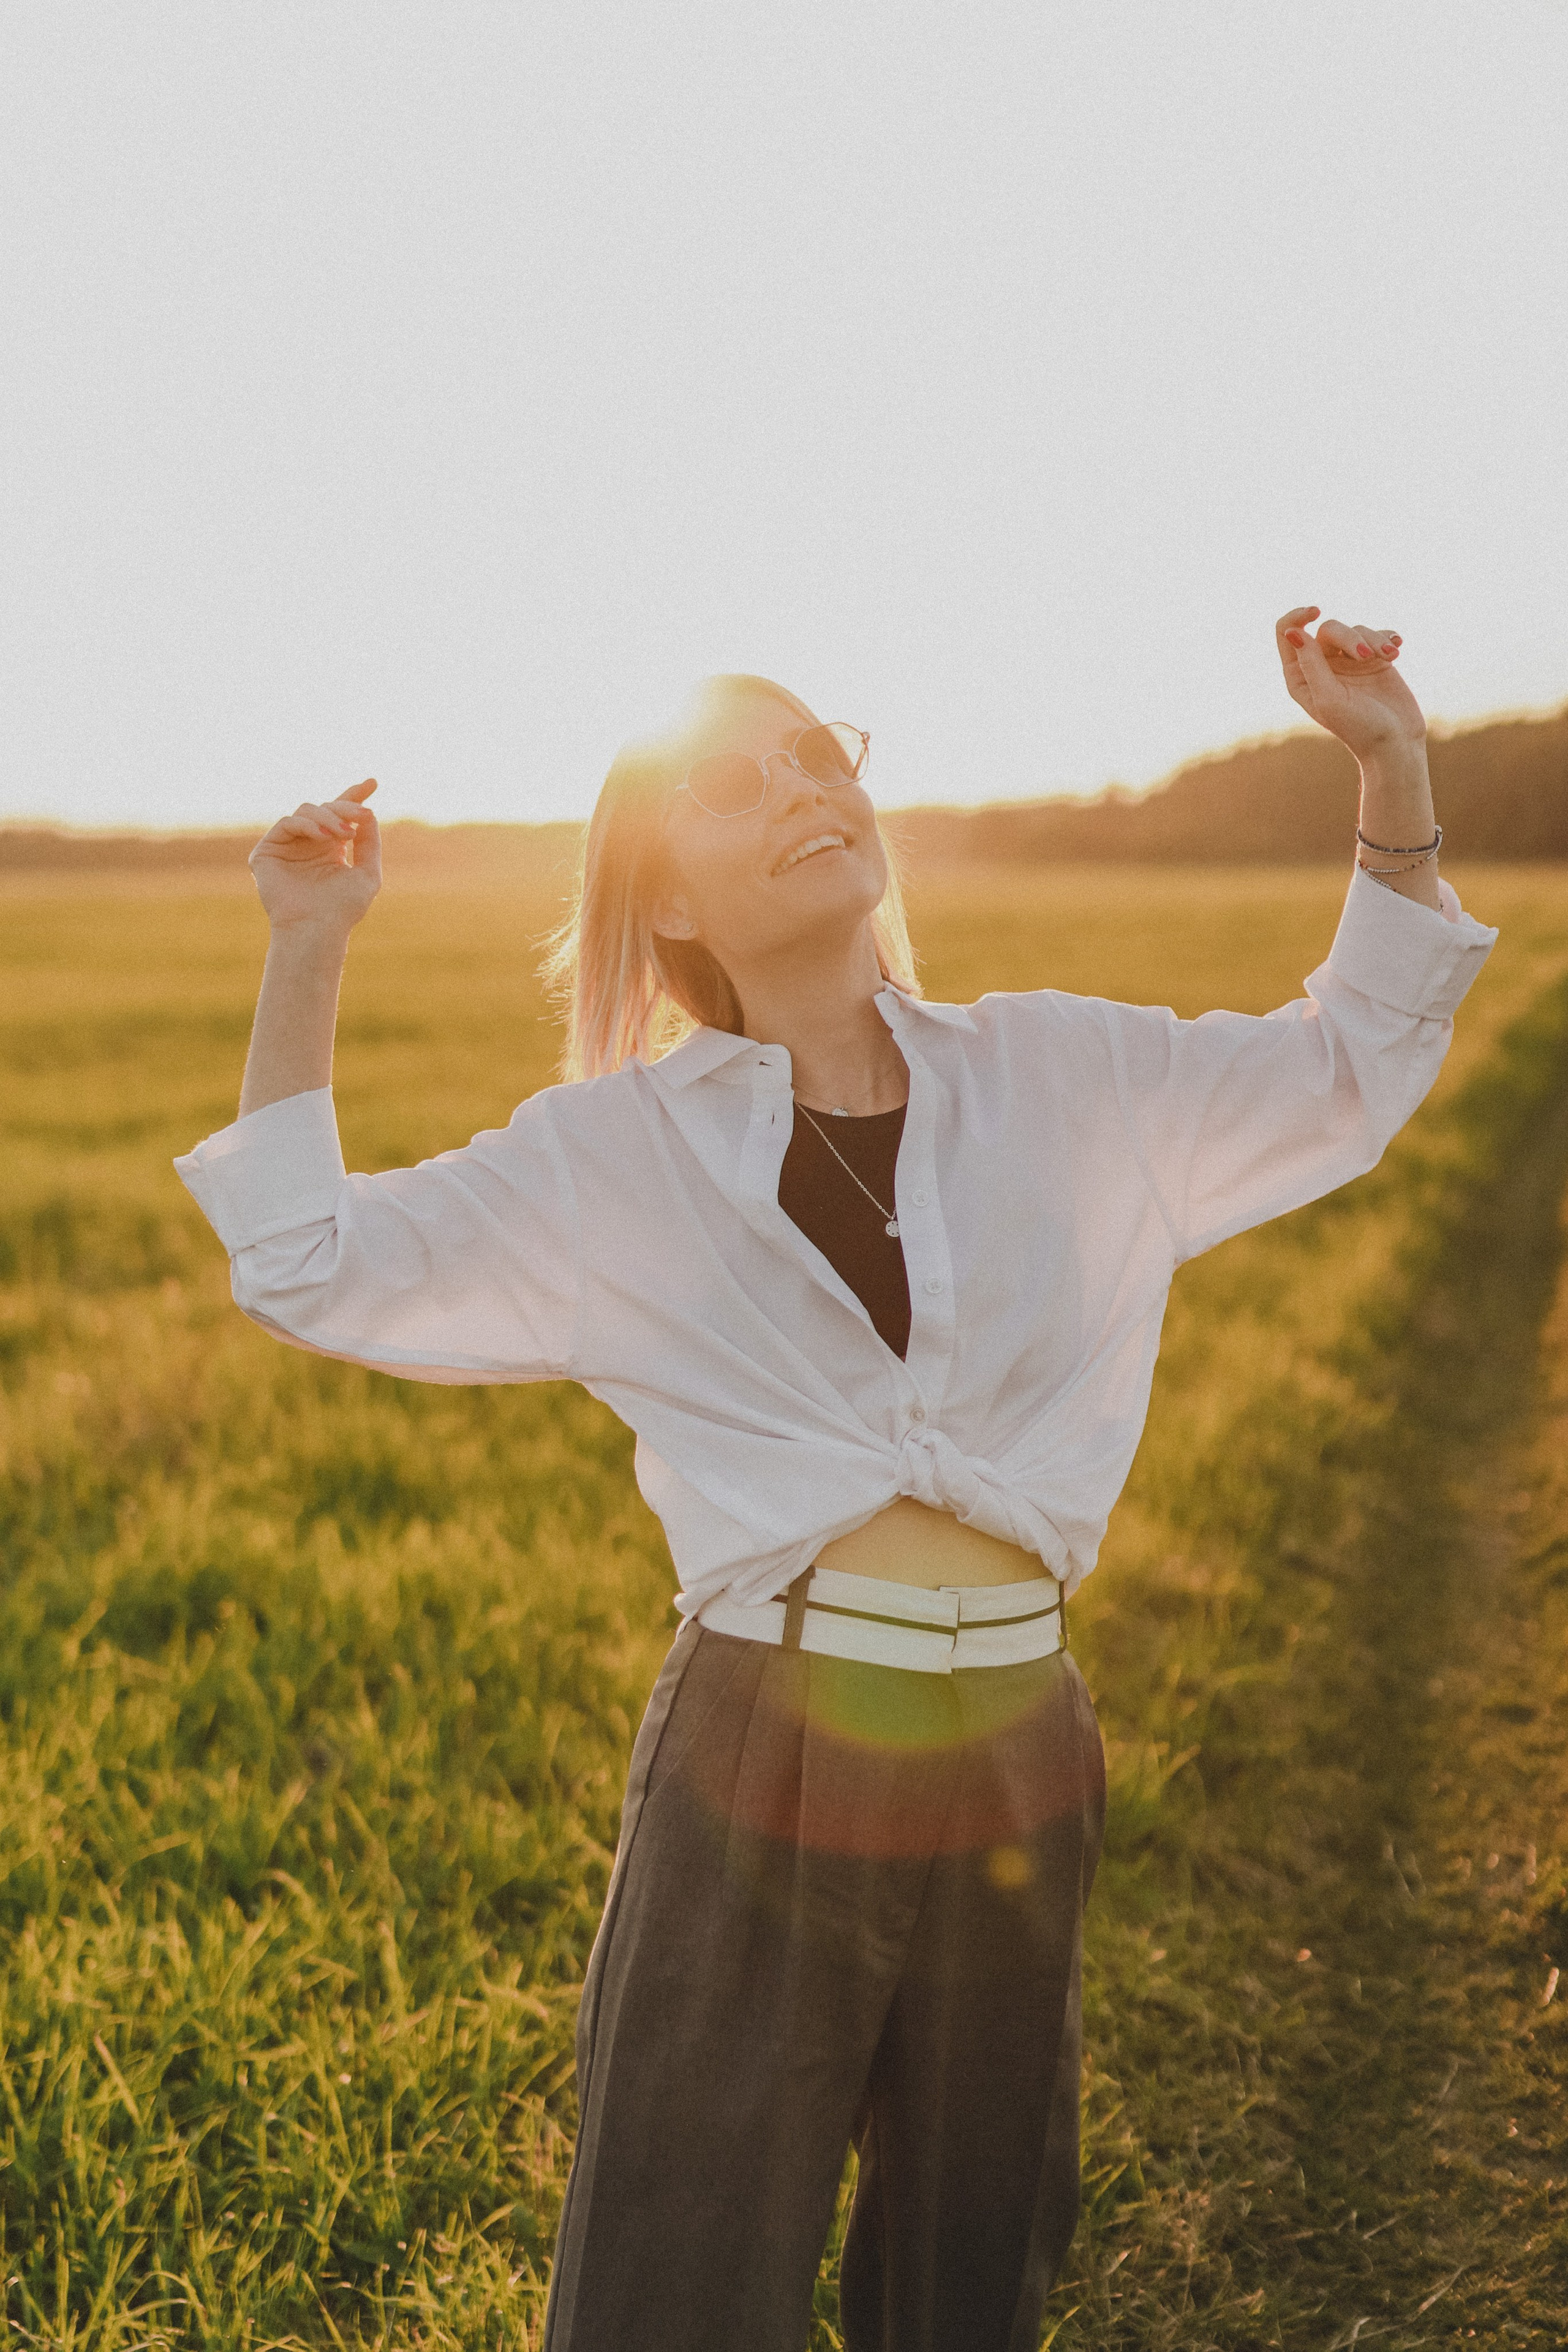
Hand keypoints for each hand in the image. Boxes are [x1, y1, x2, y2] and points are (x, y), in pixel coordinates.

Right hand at [249, 778, 381, 932]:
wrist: (317, 928)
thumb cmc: (343, 909)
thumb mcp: (367, 873)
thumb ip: (370, 842)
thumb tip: (369, 813)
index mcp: (330, 847)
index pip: (341, 814)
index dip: (354, 796)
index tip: (373, 782)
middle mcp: (308, 843)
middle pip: (325, 807)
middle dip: (346, 807)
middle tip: (362, 814)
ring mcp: (287, 846)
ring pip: (306, 810)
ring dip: (328, 817)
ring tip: (343, 834)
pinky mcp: (267, 852)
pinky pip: (286, 823)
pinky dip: (306, 825)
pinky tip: (322, 837)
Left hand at [1275, 608, 1426, 760]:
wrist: (1395, 743)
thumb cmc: (1358, 727)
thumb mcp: (1329, 697)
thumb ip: (1311, 664)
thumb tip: (1293, 633)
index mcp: (1300, 676)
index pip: (1287, 633)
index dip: (1297, 616)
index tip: (1316, 612)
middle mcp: (1321, 666)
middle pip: (1328, 628)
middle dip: (1349, 637)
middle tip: (1366, 657)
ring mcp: (1348, 662)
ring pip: (1356, 630)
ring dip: (1373, 640)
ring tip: (1389, 656)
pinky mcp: (1373, 661)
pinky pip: (1377, 634)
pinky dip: (1387, 639)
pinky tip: (1396, 651)